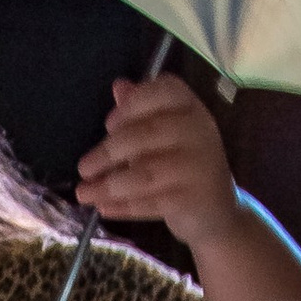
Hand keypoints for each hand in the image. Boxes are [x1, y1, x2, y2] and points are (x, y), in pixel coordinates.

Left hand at [76, 72, 239, 250]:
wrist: (217, 213)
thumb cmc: (182, 169)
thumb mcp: (163, 137)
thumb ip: (141, 112)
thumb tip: (119, 86)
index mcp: (190, 108)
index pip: (164, 91)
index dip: (132, 105)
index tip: (108, 124)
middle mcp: (199, 131)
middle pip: (145, 134)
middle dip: (108, 152)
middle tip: (83, 168)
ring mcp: (199, 166)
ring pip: (144, 173)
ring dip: (108, 185)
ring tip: (84, 193)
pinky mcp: (194, 199)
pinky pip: (151, 202)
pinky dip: (124, 206)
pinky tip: (104, 208)